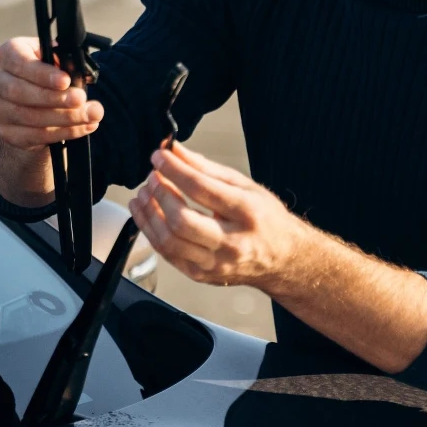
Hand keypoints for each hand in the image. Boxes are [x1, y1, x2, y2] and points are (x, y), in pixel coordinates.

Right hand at [0, 37, 103, 150]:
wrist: (32, 102)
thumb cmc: (47, 74)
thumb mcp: (54, 60)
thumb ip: (63, 61)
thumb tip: (79, 72)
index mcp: (7, 55)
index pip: (19, 62)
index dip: (42, 73)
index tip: (66, 81)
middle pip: (20, 92)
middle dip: (55, 98)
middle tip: (81, 100)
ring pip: (29, 117)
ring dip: (65, 118)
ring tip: (90, 115)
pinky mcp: (7, 132)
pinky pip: (35, 136)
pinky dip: (64, 132)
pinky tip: (83, 127)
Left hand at [128, 143, 307, 289]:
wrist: (282, 259)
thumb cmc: (265, 218)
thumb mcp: (244, 186)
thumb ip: (206, 168)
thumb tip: (175, 151)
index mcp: (247, 212)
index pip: (201, 189)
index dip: (174, 170)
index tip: (159, 156)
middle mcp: (232, 242)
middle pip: (182, 220)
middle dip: (159, 194)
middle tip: (152, 177)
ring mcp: (216, 264)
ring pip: (169, 241)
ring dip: (149, 214)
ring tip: (143, 194)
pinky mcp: (203, 276)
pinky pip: (168, 255)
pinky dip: (152, 232)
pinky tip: (147, 214)